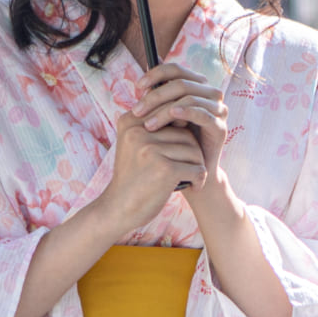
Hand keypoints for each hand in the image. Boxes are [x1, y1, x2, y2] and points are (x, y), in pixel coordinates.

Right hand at [101, 106, 207, 227]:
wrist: (118, 209)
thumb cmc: (133, 176)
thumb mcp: (135, 144)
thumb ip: (153, 125)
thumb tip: (186, 107)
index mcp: (130, 122)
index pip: (170, 113)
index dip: (182, 133)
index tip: (180, 152)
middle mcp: (138, 132)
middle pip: (185, 132)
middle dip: (192, 151)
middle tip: (189, 167)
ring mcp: (150, 149)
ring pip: (194, 150)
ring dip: (197, 166)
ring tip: (190, 177)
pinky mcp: (164, 169)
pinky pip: (197, 168)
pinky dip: (199, 179)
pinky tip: (193, 186)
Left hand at [133, 60, 232, 176]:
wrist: (189, 172)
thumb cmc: (174, 142)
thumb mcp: (163, 118)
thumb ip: (157, 101)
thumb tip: (142, 85)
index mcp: (196, 87)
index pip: (176, 70)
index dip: (156, 74)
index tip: (137, 87)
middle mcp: (210, 94)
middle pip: (181, 83)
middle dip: (155, 96)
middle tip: (137, 111)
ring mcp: (218, 110)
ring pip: (189, 97)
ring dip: (164, 109)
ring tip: (148, 124)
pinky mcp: (220, 127)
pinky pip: (203, 113)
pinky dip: (186, 112)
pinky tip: (172, 116)